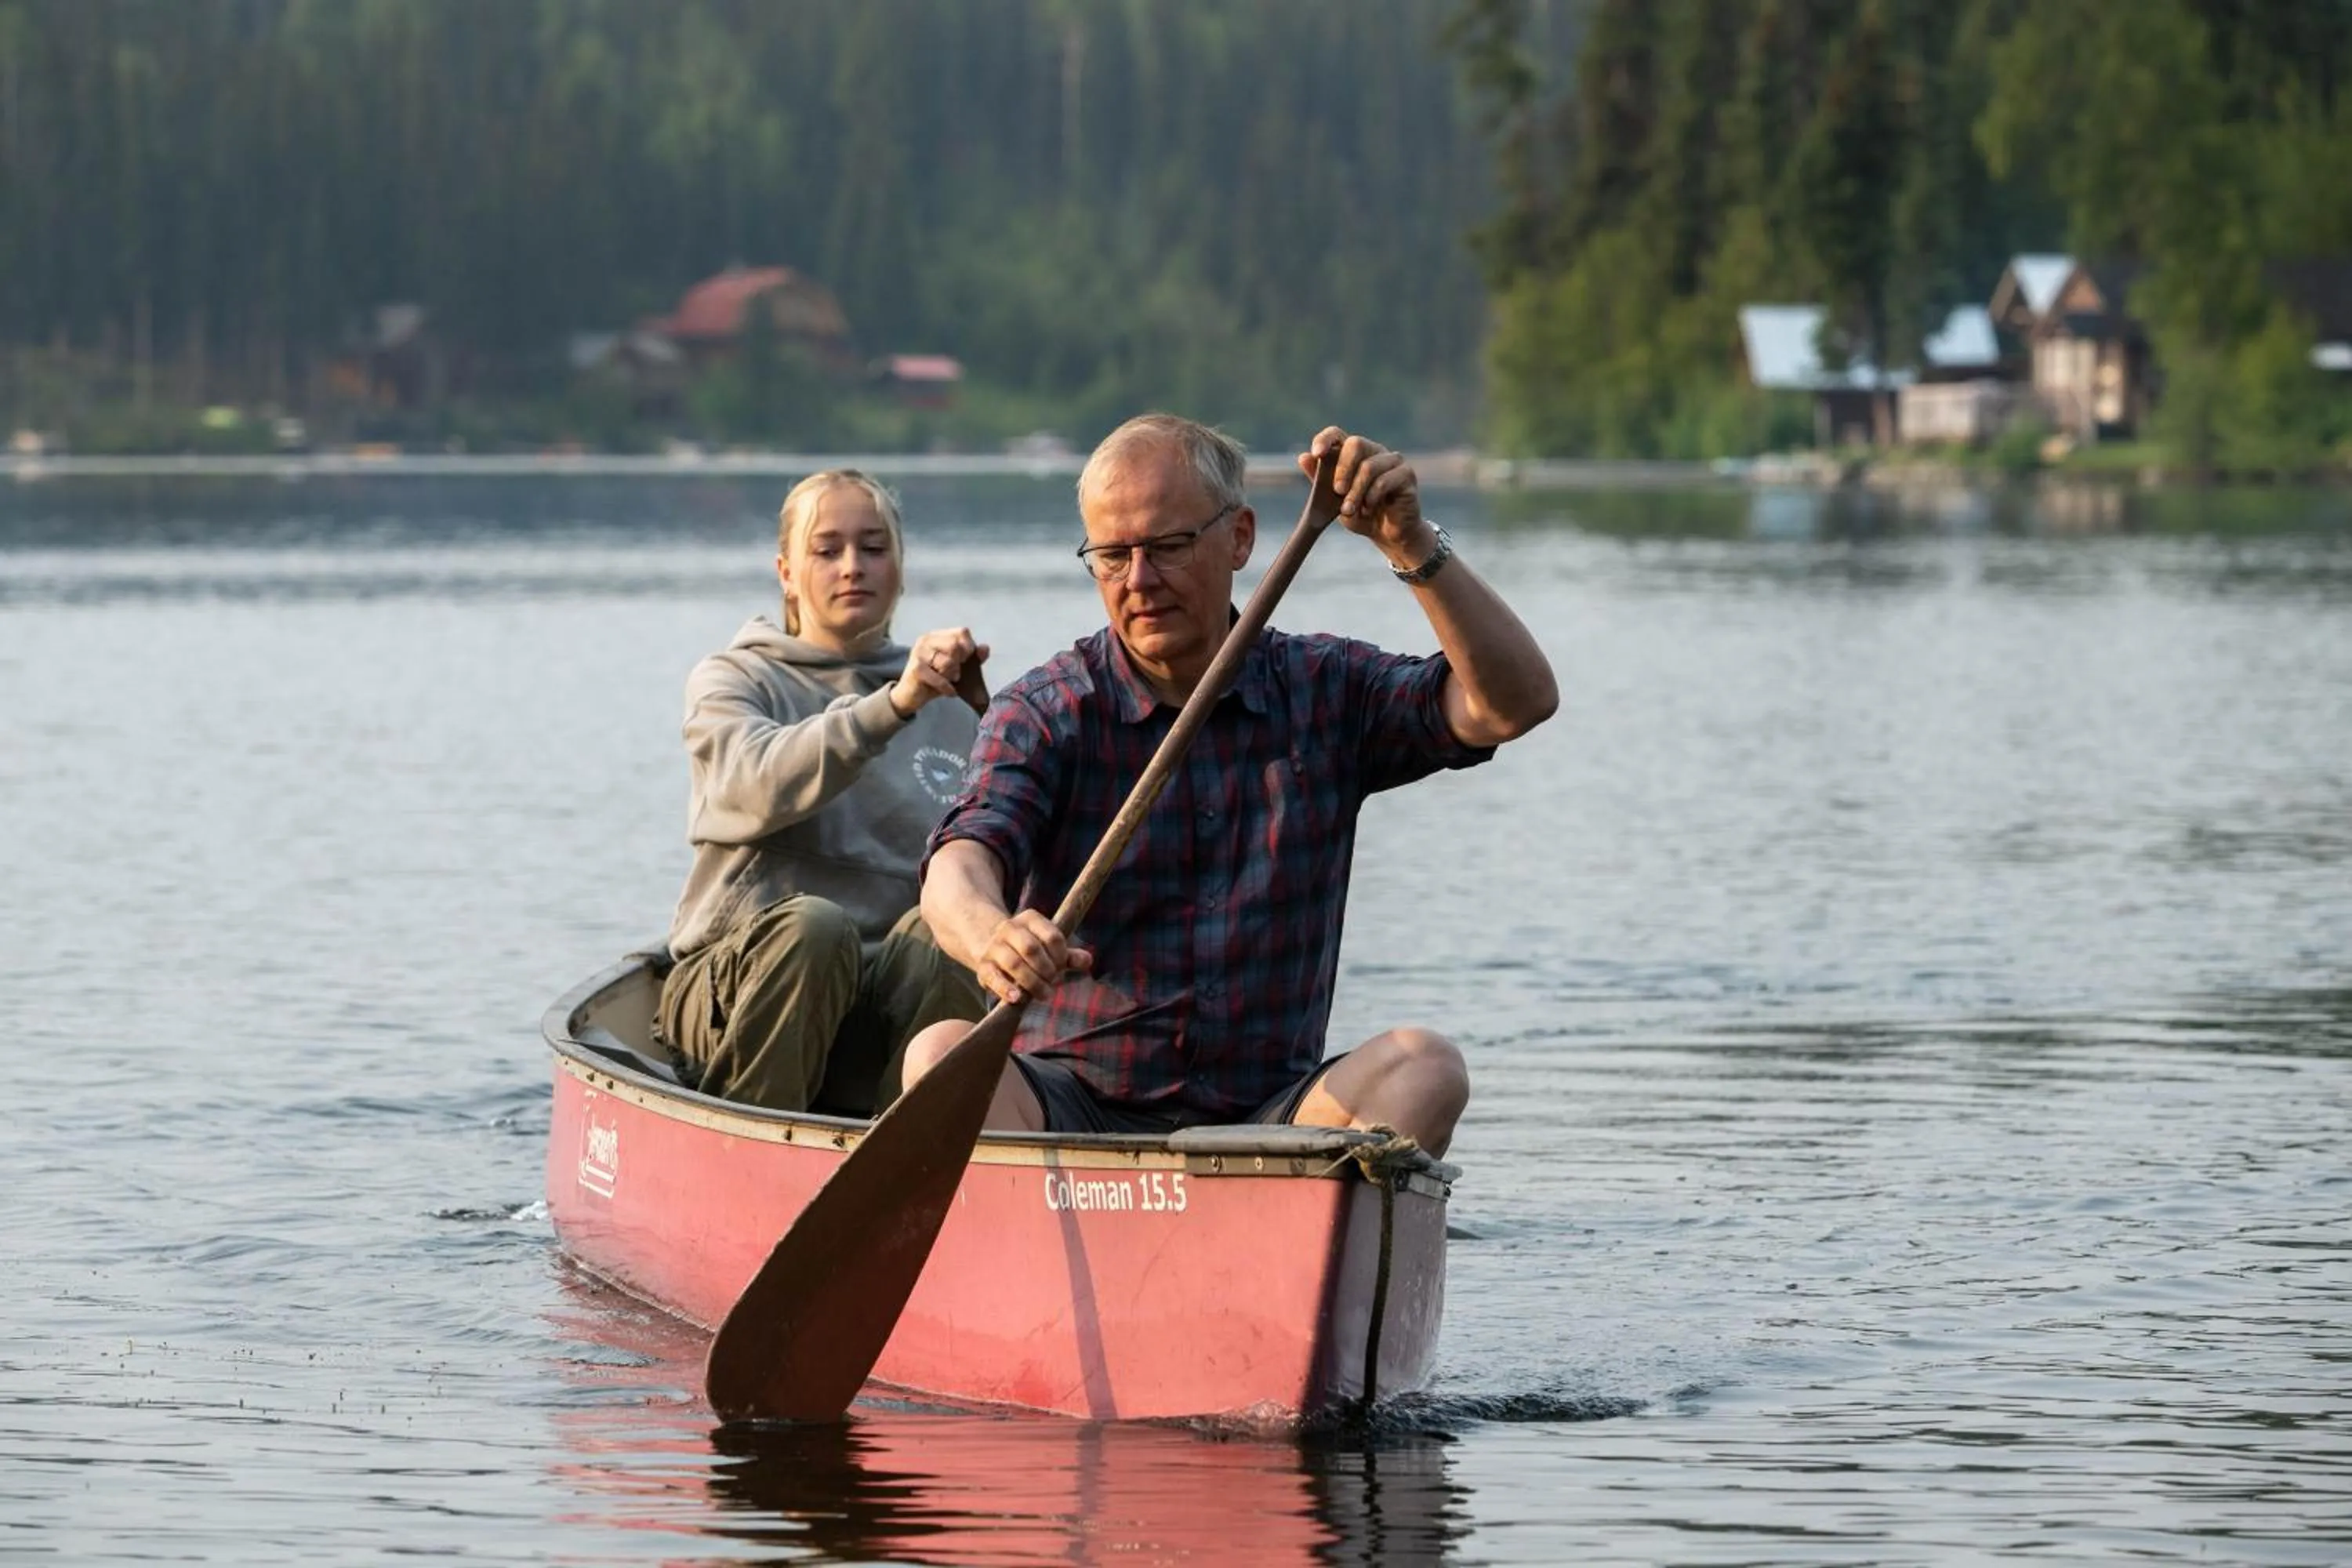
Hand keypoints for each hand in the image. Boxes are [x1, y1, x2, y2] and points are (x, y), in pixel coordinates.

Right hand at [890, 627, 989, 717]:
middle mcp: (926, 640)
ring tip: (949, 681)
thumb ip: (972, 657)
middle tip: (955, 673)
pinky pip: (940, 678)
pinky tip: (949, 691)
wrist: (910, 696)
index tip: (966, 660)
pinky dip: (948, 688)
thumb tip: (985, 648)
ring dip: (953, 676)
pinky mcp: (916, 670)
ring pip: (948, 662)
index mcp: (936, 636)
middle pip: (955, 645)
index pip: (962, 632)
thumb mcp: (956, 666)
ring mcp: (919, 653)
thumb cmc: (935, 679)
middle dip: (960, 663)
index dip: (969, 647)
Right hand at [975, 910, 1091, 1005]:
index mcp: (1030, 919)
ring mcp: (994, 946)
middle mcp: (1009, 928)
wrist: (990, 943)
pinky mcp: (983, 965)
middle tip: (1054, 981)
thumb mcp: (1049, 947)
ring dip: (1032, 982)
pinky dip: (1005, 989)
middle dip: (1047, 969)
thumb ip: (1068, 955)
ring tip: (1044, 994)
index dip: (1061, 955)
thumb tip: (1088, 961)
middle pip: (1031, 948)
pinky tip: (1017, 998)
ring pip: (1014, 963)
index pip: (1052, 936)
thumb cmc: (1028, 948)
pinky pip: (993, 977)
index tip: (1062, 966)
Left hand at [1300, 427, 1436, 568]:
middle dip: (1342, 469)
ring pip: (1369, 467)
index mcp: (1353, 453)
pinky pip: (1385, 481)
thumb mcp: (1333, 501)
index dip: (1325, 439)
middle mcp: (1374, 451)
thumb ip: (1319, 481)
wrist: (1387, 535)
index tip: (1317, 454)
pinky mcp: (1406, 474)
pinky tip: (1368, 509)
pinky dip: (1371, 497)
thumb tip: (1303, 457)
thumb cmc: (1360, 514)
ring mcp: (1392, 460)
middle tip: (1337, 491)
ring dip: (1355, 492)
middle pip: (1356, 443)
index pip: (1337, 434)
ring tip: (1349, 510)